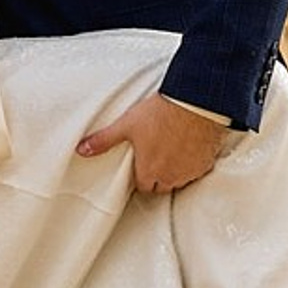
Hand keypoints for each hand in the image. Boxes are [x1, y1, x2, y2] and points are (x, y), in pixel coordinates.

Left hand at [77, 92, 228, 193]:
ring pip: (180, 180)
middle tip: (156, 154)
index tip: (143, 160)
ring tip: (172, 149)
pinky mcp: (205, 163)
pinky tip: (189, 147)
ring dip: (175, 170)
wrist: (195, 101)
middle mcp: (170, 176)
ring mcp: (190, 171)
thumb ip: (104, 140)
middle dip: (157, 175)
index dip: (141, 173)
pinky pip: (197, 171)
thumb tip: (82, 149)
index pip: (142, 185)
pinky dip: (192, 163)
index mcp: (150, 171)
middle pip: (161, 186)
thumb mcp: (127, 124)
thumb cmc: (162, 112)